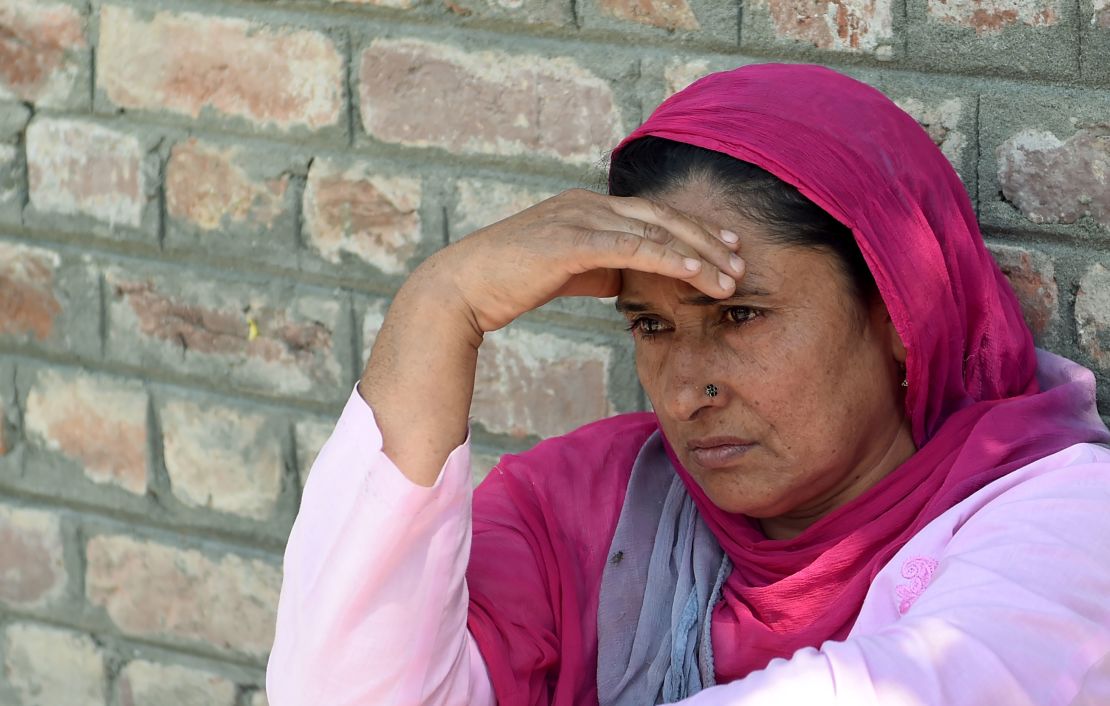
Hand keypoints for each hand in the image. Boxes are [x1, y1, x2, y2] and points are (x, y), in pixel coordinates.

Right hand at [438, 188, 744, 332]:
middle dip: (706, 239)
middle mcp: (587, 204)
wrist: (462, 288)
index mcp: (588, 207)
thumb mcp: (567, 268)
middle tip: (740, 261)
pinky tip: (693, 271)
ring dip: (697, 254)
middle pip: (661, 217)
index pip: (653, 215)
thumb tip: (634, 277)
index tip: (726, 248)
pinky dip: (665, 257)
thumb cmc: (511, 281)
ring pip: (653, 231)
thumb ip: (602, 265)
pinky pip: (628, 247)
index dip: (693, 230)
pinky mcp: (568, 241)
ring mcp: (577, 218)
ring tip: (729, 276)